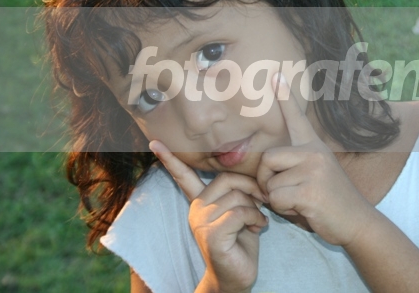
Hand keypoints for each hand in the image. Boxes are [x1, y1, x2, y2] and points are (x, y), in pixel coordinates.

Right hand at [150, 141, 267, 292]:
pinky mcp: (211, 234)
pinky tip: (257, 228)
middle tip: (264, 201)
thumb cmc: (241, 242)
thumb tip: (254, 173)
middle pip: (228, 178)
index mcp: (200, 201)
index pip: (184, 175)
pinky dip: (255, 218)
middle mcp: (196, 209)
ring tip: (257, 221)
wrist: (236, 277)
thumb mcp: (242, 211)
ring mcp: (201, 221)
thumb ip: (240, 192)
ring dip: (256, 208)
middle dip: (252, 187)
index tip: (155, 141)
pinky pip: (240, 212)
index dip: (170, 158)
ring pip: (237, 196)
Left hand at [256, 73, 376, 246]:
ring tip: (301, 201)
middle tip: (284, 192)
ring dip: (278, 199)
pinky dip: (283, 209)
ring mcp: (314, 170)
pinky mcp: (310, 190)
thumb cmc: (329, 201)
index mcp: (314, 146)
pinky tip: (303, 209)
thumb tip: (266, 166)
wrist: (357, 222)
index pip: (297, 118)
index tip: (276, 75)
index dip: (285, 97)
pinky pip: (276, 198)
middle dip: (266, 179)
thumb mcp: (316, 174)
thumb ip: (295, 165)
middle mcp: (315, 152)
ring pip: (270, 183)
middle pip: (268, 158)